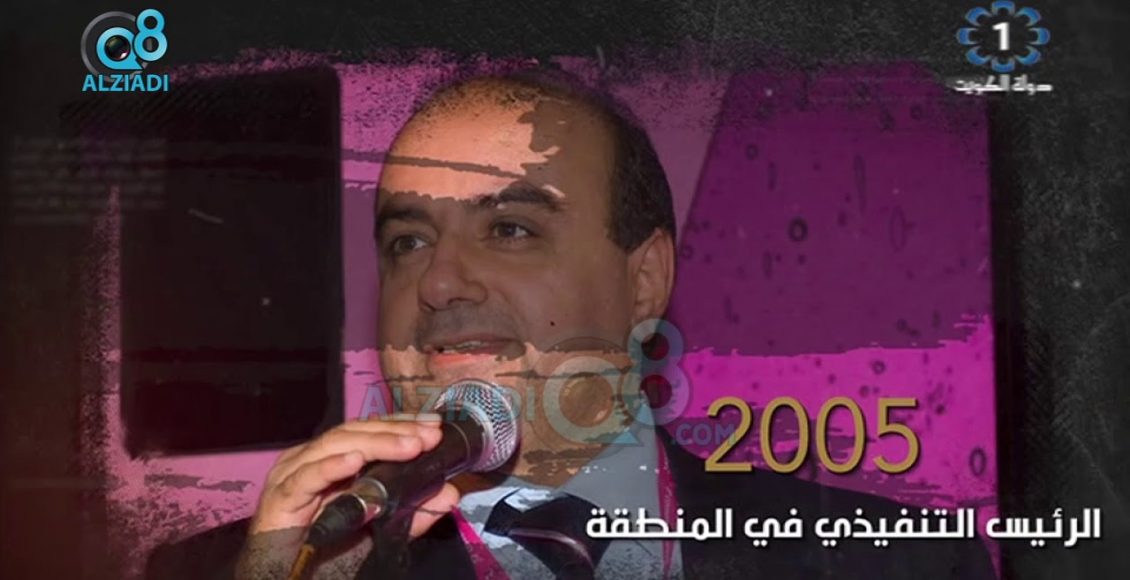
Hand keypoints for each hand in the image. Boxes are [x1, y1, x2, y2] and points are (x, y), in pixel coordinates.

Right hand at [236, 415, 460, 578]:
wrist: (283, 579)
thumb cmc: (324, 553)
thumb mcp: (378, 531)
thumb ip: (412, 514)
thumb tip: (450, 493)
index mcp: (331, 459)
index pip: (368, 431)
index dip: (401, 423)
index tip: (434, 424)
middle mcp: (309, 459)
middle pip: (354, 432)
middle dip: (395, 431)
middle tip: (429, 435)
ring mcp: (291, 475)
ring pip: (334, 445)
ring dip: (376, 443)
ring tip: (408, 446)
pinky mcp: (279, 499)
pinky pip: (306, 477)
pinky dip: (331, 467)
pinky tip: (355, 461)